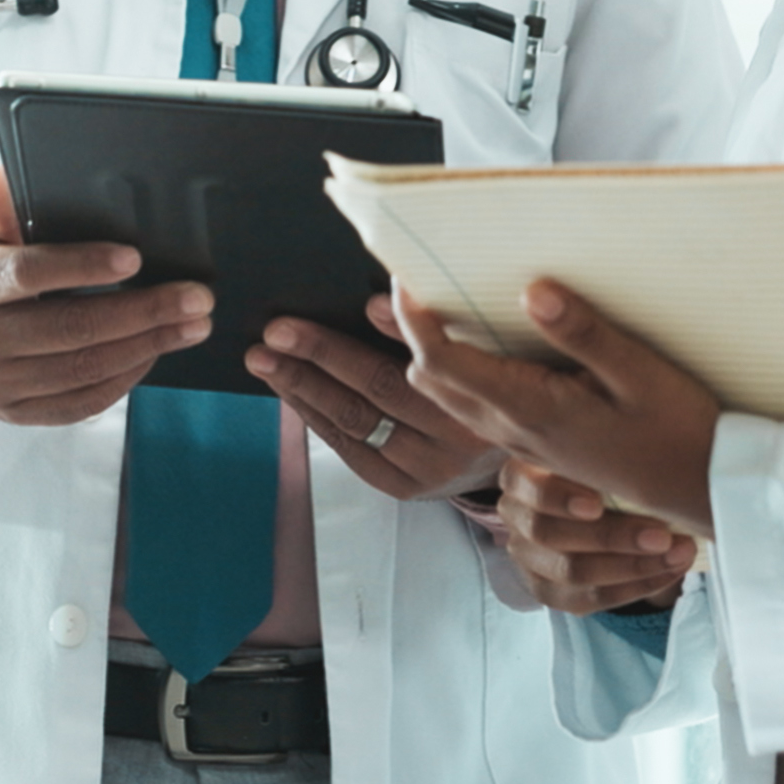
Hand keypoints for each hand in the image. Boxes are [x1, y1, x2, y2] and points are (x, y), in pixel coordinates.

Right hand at [0, 167, 211, 425]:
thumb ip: (0, 208)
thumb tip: (4, 178)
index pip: (30, 274)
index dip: (83, 266)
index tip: (134, 258)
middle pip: (71, 328)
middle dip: (143, 313)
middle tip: (196, 297)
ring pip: (84, 370)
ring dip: (147, 347)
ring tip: (192, 325)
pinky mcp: (18, 413)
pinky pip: (81, 403)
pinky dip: (125, 378)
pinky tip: (155, 352)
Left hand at [250, 302, 498, 500]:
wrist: (520, 447)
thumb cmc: (488, 380)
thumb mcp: (484, 350)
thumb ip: (442, 328)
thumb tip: (382, 296)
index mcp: (484, 396)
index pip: (430, 359)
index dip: (396, 329)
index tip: (361, 301)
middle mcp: (459, 439)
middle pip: (379, 390)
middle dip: (320, 357)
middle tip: (276, 331)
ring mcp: (429, 469)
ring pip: (355, 422)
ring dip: (303, 388)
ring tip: (264, 360)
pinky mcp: (404, 487)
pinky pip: (349, 448)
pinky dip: (315, 416)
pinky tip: (290, 390)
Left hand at [398, 278, 721, 536]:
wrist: (700, 488)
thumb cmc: (677, 429)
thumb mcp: (641, 374)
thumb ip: (584, 334)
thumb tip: (531, 291)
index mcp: (531, 407)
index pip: (444, 362)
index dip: (415, 320)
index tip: (405, 277)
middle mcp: (514, 428)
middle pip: (431, 381)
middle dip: (413, 334)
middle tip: (418, 282)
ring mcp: (521, 441)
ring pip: (450, 397)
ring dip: (435, 354)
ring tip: (444, 304)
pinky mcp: (535, 444)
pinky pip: (477, 407)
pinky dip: (462, 373)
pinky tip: (489, 343)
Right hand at [496, 459, 696, 614]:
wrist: (605, 503)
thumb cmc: (605, 464)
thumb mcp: (602, 446)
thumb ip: (612, 444)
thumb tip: (647, 433)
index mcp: (520, 474)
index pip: (528, 488)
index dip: (559, 499)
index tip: (598, 504)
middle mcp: (516, 515)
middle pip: (550, 534)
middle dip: (612, 538)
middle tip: (662, 535)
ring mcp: (528, 557)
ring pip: (571, 572)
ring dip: (632, 566)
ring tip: (678, 553)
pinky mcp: (548, 590)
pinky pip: (588, 599)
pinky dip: (634, 587)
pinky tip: (668, 571)